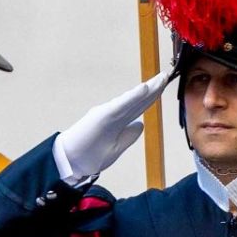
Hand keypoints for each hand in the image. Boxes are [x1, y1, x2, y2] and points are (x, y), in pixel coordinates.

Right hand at [57, 67, 175, 184]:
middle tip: (167, 74)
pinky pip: (121, 105)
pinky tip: (144, 88)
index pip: (140, 106)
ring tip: (161, 78)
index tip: (165, 84)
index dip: (153, 95)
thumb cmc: (89, 155)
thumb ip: (128, 136)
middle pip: (139, 100)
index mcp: (119, 121)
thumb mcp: (115, 148)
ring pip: (133, 99)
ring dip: (148, 88)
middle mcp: (115, 114)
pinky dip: (133, 97)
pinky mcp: (102, 117)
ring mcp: (108, 113)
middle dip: (155, 88)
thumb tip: (140, 125)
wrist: (69, 162)